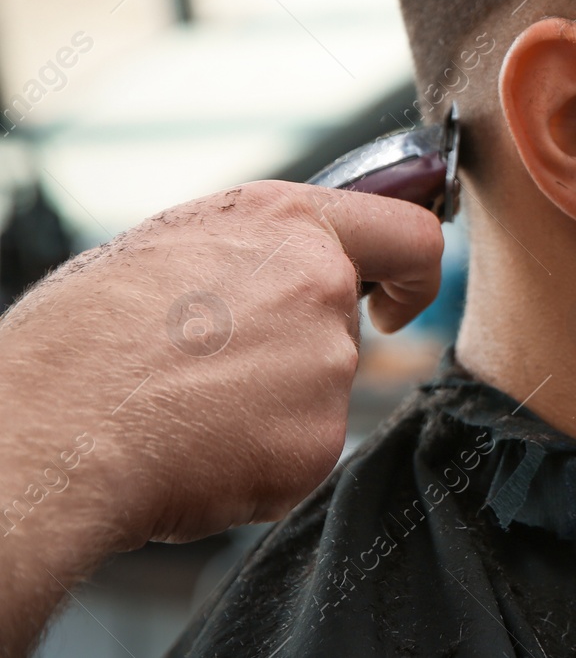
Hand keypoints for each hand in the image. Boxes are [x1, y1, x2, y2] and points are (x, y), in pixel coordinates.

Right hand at [0, 180, 443, 653]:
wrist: (51, 430)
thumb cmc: (82, 339)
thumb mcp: (168, 252)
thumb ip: (249, 258)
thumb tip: (269, 275)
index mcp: (287, 224)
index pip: (407, 233)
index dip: (411, 274)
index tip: (396, 303)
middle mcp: (323, 286)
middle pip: (344, 328)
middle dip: (296, 355)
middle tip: (210, 376)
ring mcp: (328, 366)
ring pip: (316, 394)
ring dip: (269, 409)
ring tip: (181, 409)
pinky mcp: (320, 442)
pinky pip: (299, 454)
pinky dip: (257, 463)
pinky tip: (192, 453)